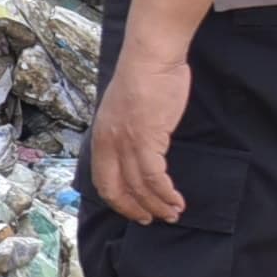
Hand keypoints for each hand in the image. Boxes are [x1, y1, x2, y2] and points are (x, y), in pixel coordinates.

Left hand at [89, 42, 193, 223]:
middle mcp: (108, 143)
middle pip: (116, 189)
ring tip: (173, 212)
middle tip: (153, 219)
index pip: (102, 180)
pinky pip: (154, 176)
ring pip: (138, 186)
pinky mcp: (145, 138)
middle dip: (134, 209)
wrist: (150, 58)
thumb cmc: (143, 79)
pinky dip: (165, 192)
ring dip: (157, 204)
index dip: (118, 201)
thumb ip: (124, 134)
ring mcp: (125, 141)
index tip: (134, 210)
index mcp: (100, 137)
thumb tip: (135, 153)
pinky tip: (176, 199)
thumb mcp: (123, 111)